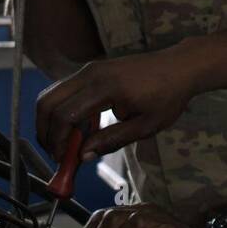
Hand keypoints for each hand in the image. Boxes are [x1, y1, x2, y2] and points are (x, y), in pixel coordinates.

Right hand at [36, 46, 199, 160]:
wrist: (181, 66)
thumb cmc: (168, 95)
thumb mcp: (146, 126)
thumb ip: (112, 140)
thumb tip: (83, 156)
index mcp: (106, 87)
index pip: (65, 116)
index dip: (58, 142)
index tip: (63, 161)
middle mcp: (91, 74)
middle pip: (48, 103)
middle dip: (46, 133)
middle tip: (57, 155)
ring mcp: (90, 69)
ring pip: (52, 95)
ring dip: (52, 122)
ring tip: (68, 146)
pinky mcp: (92, 70)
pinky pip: (65, 91)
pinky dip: (63, 111)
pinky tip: (81, 130)